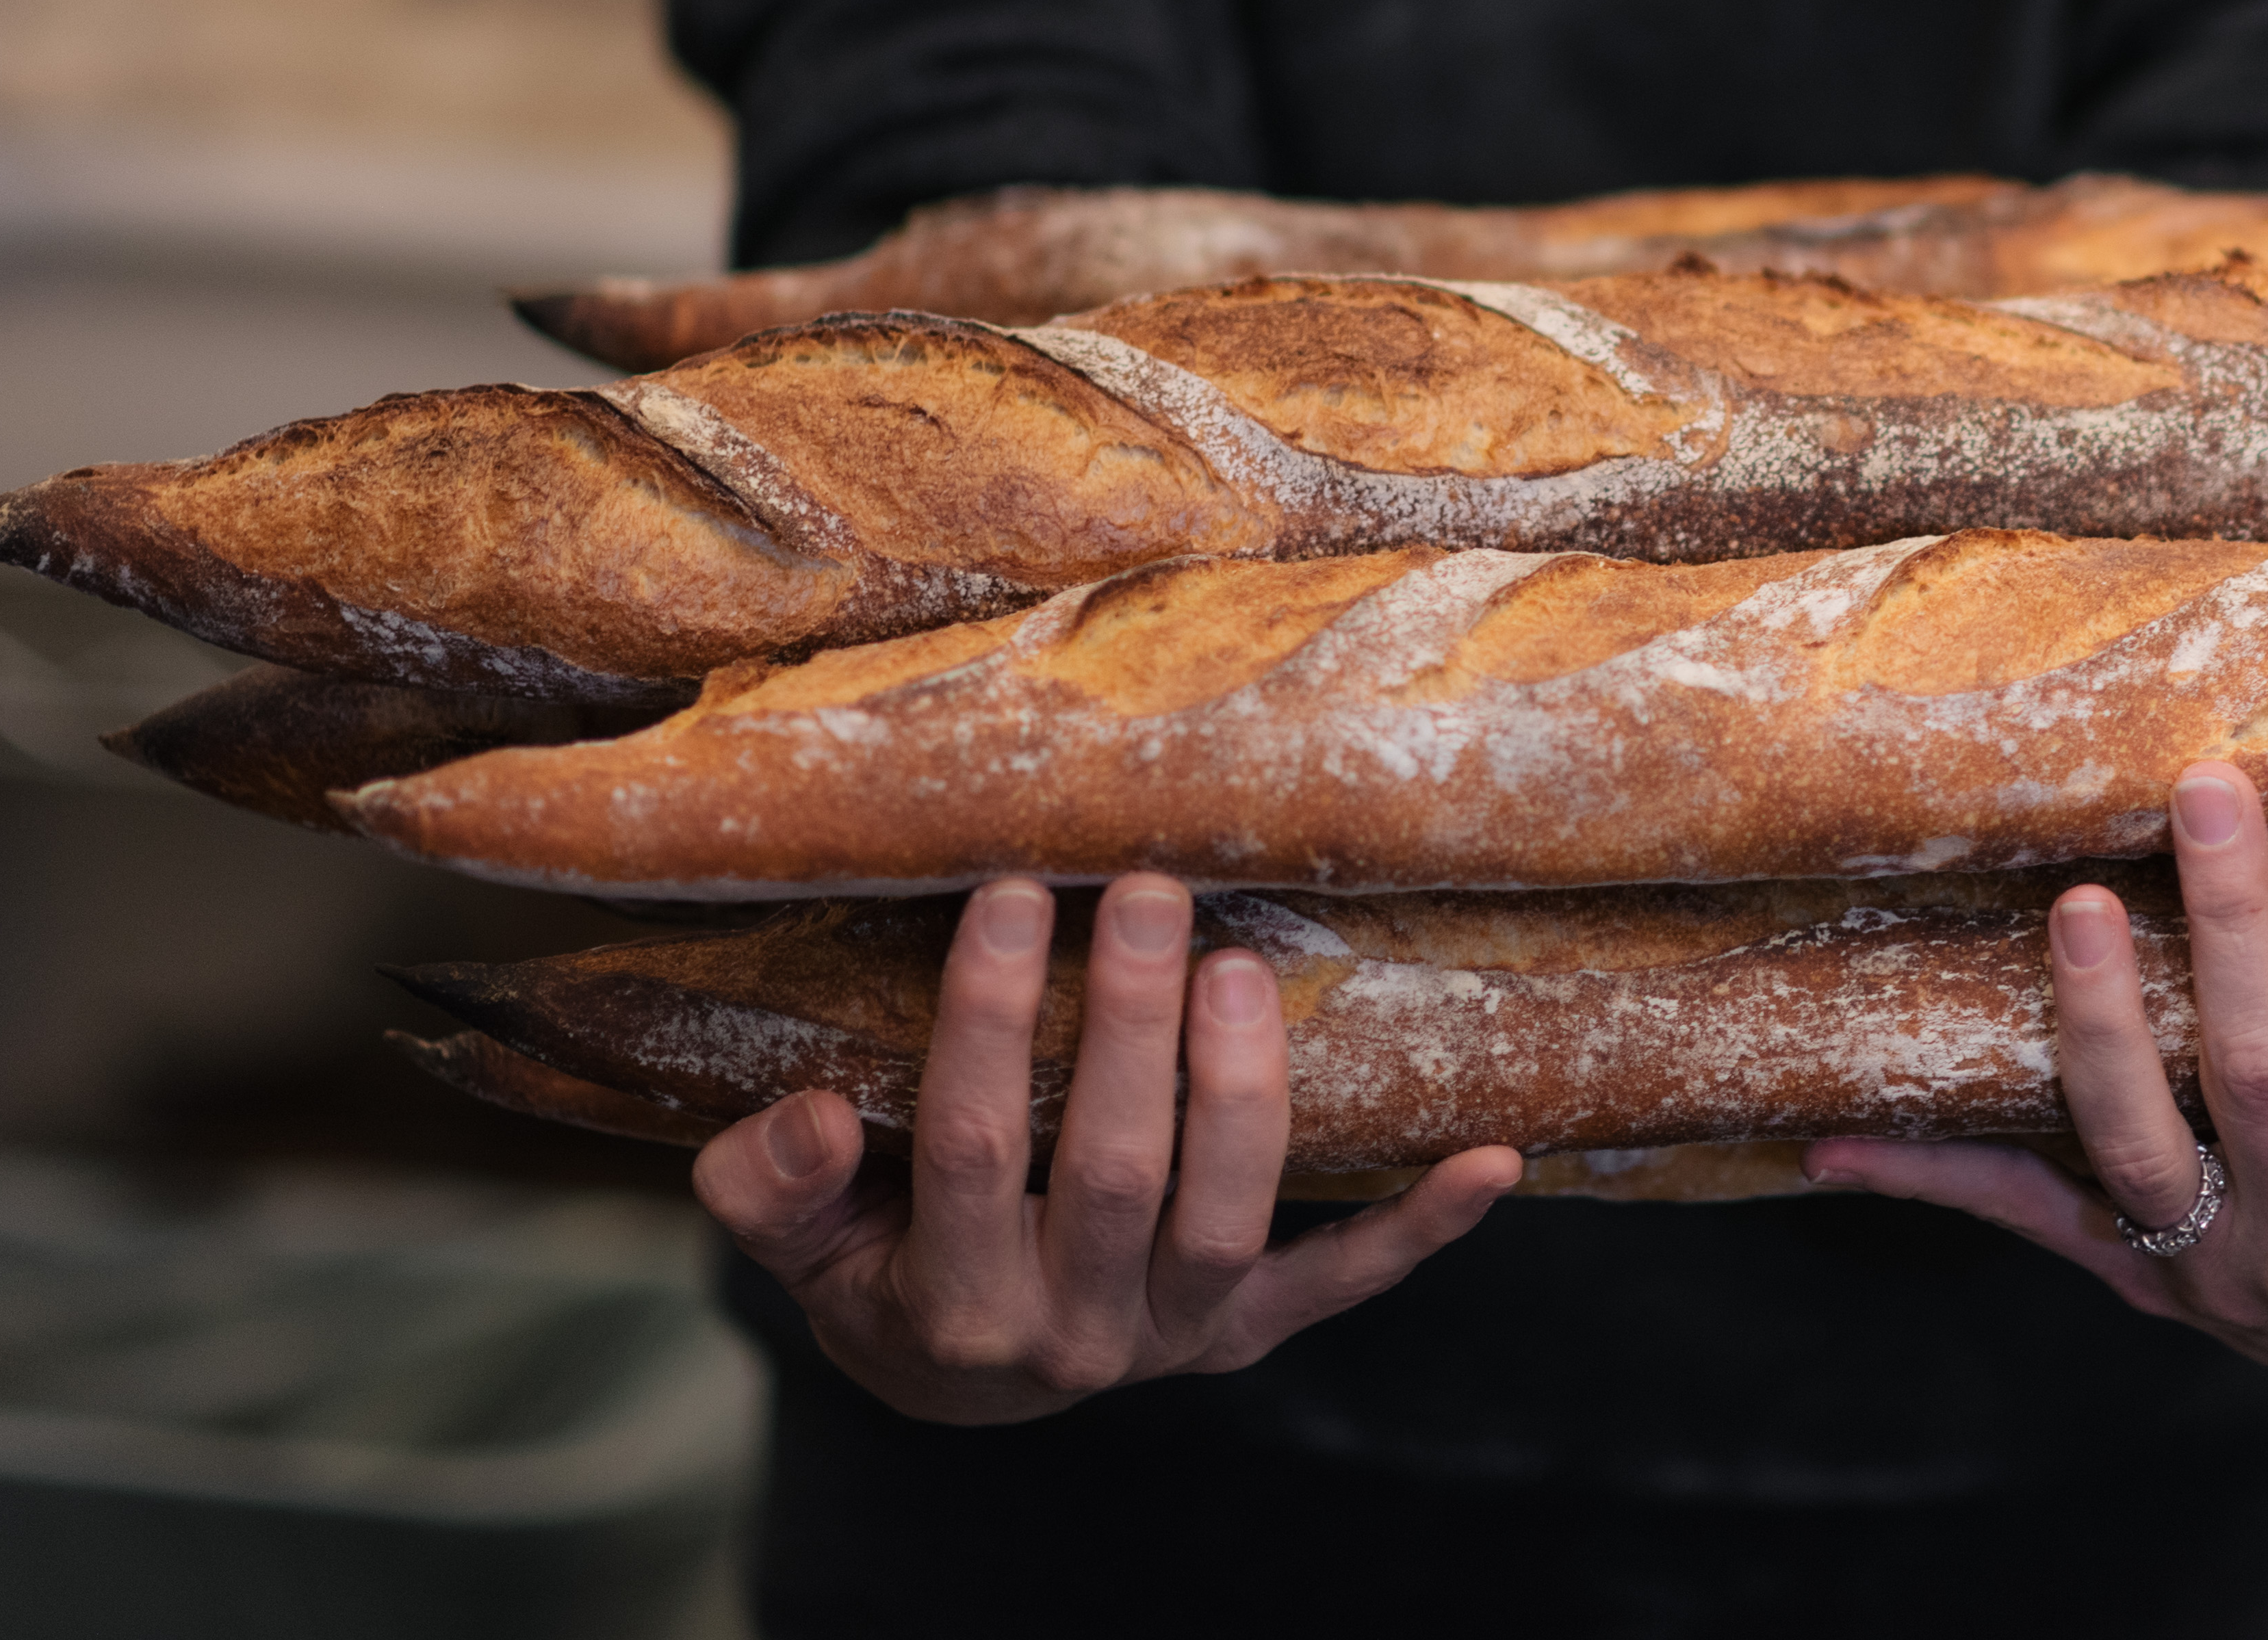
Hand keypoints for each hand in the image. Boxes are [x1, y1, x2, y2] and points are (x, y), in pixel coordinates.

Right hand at [694, 874, 1519, 1423]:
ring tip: (1241, 961)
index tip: (1015, 891)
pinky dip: (1420, 1229)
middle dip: (1134, 1027)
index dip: (992, 1021)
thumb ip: (774, 1184)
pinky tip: (1494, 1159)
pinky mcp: (1252, 1331)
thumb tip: (812, 1112)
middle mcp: (1074, 1335)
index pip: (973, 1147)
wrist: (951, 1376)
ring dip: (1245, 1089)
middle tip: (1151, 891)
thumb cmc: (873, 1261)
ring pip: (1228, 1217)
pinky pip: (1342, 1281)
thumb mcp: (795, 1241)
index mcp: (950, 1306)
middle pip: (1115, 1173)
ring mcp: (1177, 1336)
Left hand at [1802, 757, 2267, 1397]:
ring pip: (2132, 1139)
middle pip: (2258, 1067)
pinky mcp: (2124, 1266)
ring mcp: (2200, 1261)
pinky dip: (1927, 1176)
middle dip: (2231, 922)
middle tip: (2205, 783)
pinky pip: (2022, 1217)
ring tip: (2076, 903)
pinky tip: (1833, 1136)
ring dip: (2094, 1024)